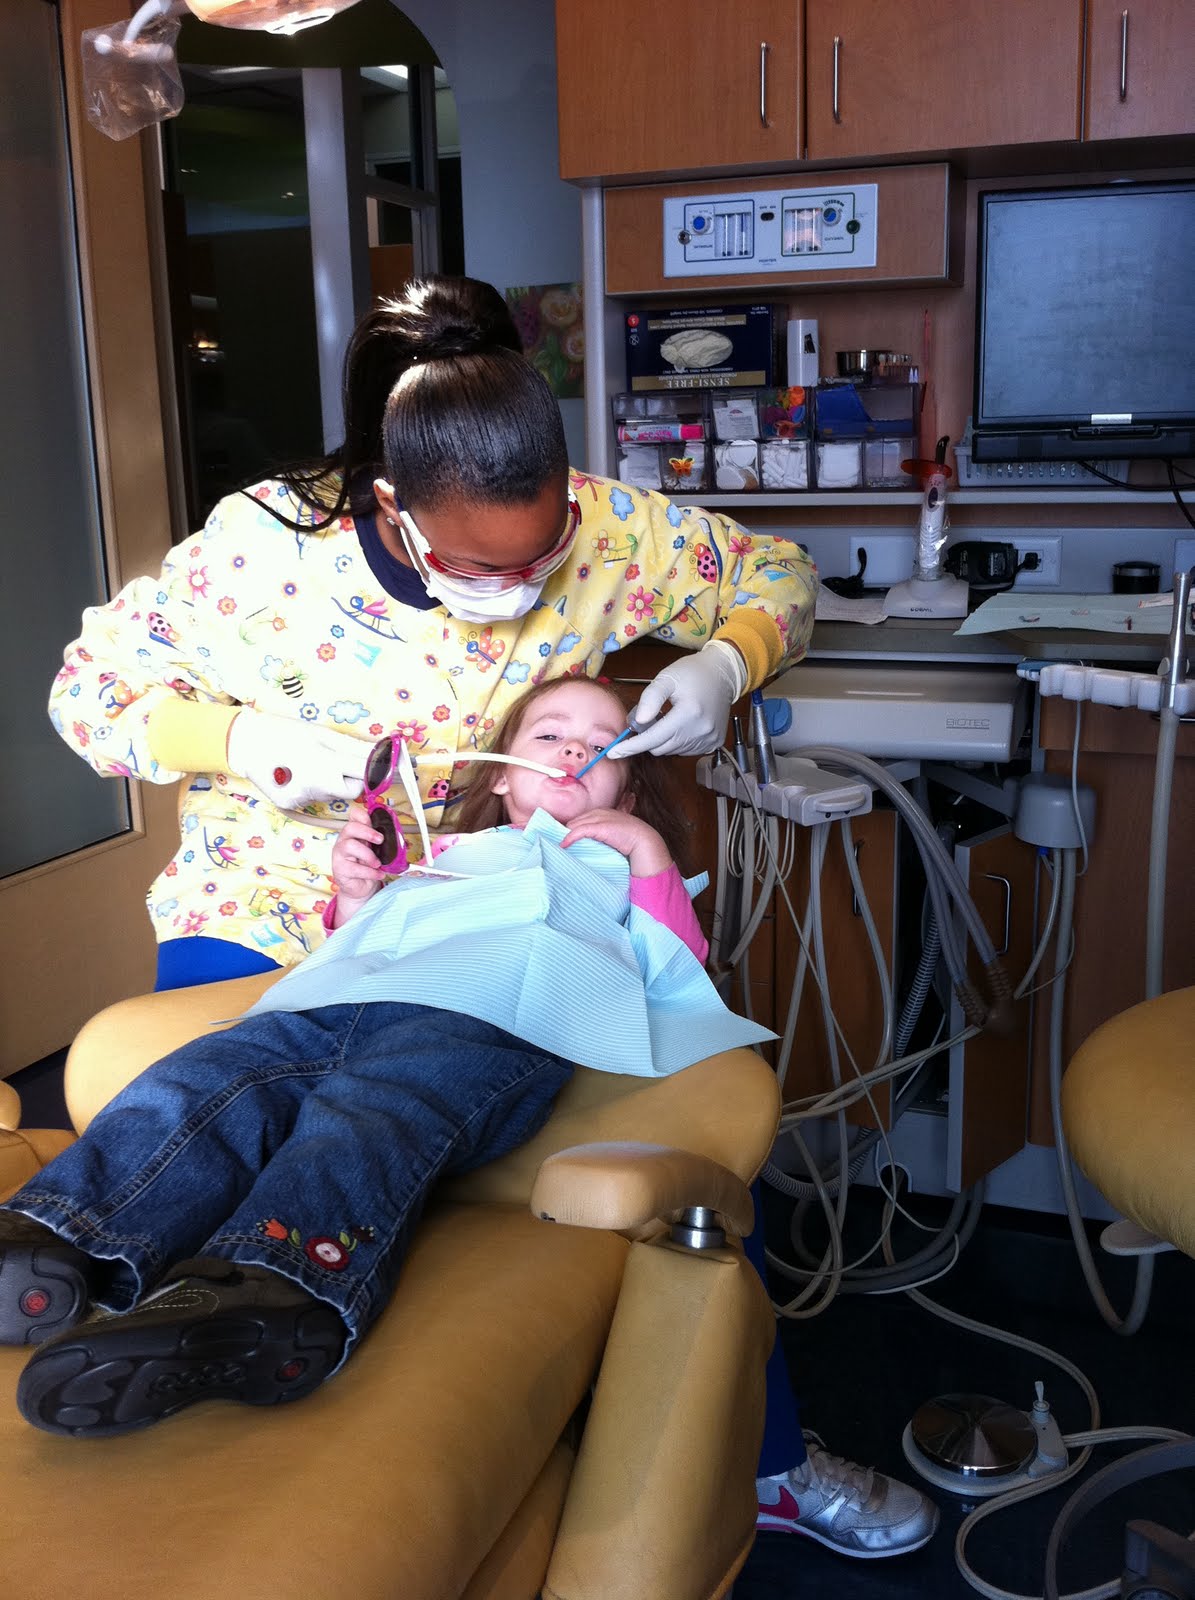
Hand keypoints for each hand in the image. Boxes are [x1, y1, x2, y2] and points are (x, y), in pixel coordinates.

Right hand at [226, 711, 365, 808]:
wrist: (245, 742)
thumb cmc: (284, 731)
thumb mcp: (321, 732)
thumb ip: (352, 746)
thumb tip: (378, 753)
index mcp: (326, 762)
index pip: (365, 773)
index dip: (376, 769)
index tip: (384, 766)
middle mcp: (316, 785)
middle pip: (351, 791)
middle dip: (350, 778)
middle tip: (335, 762)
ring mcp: (303, 798)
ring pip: (331, 794)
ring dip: (328, 782)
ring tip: (309, 765)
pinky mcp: (291, 804)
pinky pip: (312, 798)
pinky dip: (310, 788)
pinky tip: (296, 774)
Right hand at [330, 804, 392, 921]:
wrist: (361, 887)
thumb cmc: (368, 866)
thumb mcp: (376, 850)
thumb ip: (380, 841)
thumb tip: (395, 835)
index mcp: (354, 833)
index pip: (354, 815)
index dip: (363, 816)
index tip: (375, 823)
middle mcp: (344, 841)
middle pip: (350, 827)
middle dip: (367, 832)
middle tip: (380, 840)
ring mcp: (339, 855)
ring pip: (349, 846)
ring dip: (368, 855)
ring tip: (378, 863)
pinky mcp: (339, 870)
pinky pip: (354, 868)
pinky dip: (370, 872)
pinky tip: (378, 874)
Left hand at [561, 808, 671, 876]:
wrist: (645, 842)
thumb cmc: (631, 842)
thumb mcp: (613, 836)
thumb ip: (600, 837)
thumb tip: (585, 846)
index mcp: (602, 812)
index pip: (579, 819)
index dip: (569, 829)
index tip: (561, 839)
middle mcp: (599, 812)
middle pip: (574, 821)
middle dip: (563, 831)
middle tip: (553, 843)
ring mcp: (598, 818)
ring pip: (574, 825)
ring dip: (564, 835)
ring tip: (556, 846)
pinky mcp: (598, 826)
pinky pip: (578, 831)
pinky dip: (569, 838)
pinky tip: (563, 845)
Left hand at [610, 641, 746, 758]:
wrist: (723, 674)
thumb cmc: (692, 673)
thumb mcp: (666, 678)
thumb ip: (650, 698)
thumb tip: (637, 722)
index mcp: (688, 713)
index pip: (652, 738)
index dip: (631, 746)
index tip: (613, 752)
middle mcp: (701, 731)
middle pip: (660, 748)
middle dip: (647, 737)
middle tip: (649, 717)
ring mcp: (708, 740)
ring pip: (671, 751)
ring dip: (663, 739)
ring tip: (669, 717)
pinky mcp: (713, 744)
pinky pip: (684, 751)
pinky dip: (676, 741)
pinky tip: (681, 724)